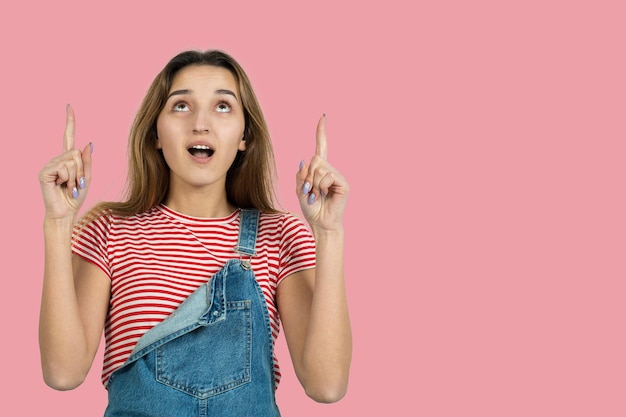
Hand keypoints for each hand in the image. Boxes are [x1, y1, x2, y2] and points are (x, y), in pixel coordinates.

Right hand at [39, 105, 92, 220]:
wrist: (66, 212)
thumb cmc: (76, 197)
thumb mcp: (87, 178)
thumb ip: (87, 161)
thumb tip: (88, 143)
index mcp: (67, 159)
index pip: (68, 137)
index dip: (69, 122)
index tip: (69, 106)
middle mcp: (57, 159)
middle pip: (76, 153)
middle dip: (82, 170)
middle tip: (77, 184)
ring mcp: (49, 165)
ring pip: (71, 160)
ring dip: (76, 177)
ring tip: (70, 187)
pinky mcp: (44, 172)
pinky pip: (63, 167)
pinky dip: (68, 179)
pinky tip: (62, 186)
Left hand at [296, 115, 348, 231]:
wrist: (320, 224)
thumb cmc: (311, 208)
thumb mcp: (300, 190)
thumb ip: (301, 175)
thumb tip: (305, 161)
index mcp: (320, 170)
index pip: (321, 147)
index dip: (321, 132)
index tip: (323, 117)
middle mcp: (330, 170)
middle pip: (315, 159)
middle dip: (308, 176)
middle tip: (309, 191)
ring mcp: (338, 176)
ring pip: (320, 168)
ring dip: (313, 183)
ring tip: (316, 195)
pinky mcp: (343, 183)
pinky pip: (328, 176)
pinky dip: (321, 186)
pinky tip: (325, 195)